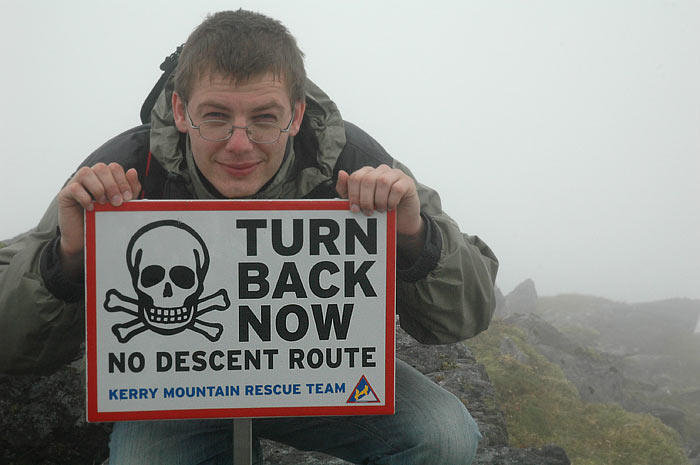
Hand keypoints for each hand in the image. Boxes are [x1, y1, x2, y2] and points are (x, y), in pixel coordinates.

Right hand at [57, 163, 140, 277]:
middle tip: (117, 202)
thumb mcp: (122, 205)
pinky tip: (91, 208)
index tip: (128, 198)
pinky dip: (84, 197)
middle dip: (112, 185)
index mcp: (104, 177)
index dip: (123, 181)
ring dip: (98, 188)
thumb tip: (132, 171)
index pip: (114, 168)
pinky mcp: (65, 194)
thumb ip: (130, 189)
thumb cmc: (104, 219)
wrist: (85, 238)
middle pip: (101, 168)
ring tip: (103, 203)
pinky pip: (74, 188)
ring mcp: (76, 184)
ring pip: (86, 172)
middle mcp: (90, 177)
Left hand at [336, 165, 424, 263]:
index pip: (355, 177)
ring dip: (379, 200)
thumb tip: (341, 173)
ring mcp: (395, 174)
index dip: (353, 194)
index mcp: (367, 173)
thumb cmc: (378, 209)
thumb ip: (346, 190)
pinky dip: (391, 201)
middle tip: (368, 212)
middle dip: (365, 199)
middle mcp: (381, 170)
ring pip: (383, 182)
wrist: (401, 219)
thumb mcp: (359, 202)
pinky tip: (390, 208)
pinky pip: (397, 188)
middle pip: (368, 179)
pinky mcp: (407, 182)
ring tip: (380, 210)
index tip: (355, 209)